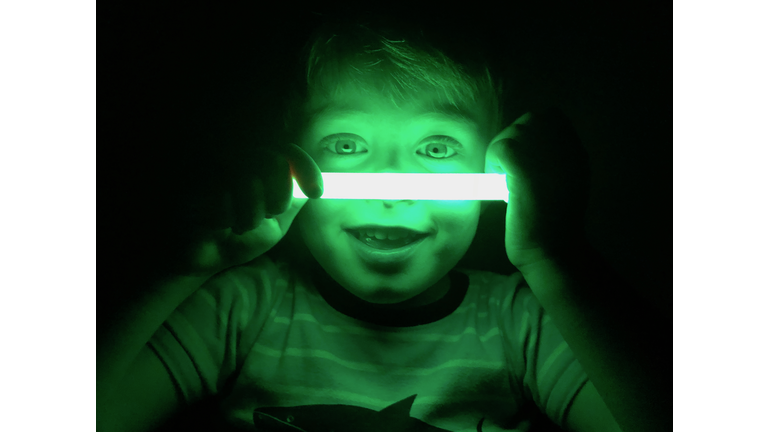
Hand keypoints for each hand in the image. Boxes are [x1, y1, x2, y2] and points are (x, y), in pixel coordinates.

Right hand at [172, 143, 323, 277]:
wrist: (202, 257)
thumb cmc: (239, 237)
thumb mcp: (276, 223)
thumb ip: (293, 201)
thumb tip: (316, 184)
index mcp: (259, 165)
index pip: (288, 151)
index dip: (306, 168)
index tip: (316, 192)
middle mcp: (237, 158)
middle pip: (274, 162)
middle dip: (278, 199)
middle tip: (265, 217)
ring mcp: (212, 166)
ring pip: (249, 182)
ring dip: (249, 217)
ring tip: (236, 226)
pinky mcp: (192, 181)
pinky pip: (221, 196)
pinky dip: (223, 219)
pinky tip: (214, 225)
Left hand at [484, 108, 589, 270]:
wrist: (552, 252)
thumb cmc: (549, 225)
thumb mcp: (559, 182)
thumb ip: (548, 159)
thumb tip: (518, 144)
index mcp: (576, 152)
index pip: (549, 117)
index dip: (529, 133)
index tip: (522, 161)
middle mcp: (567, 149)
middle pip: (529, 121)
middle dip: (513, 142)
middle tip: (511, 172)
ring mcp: (548, 158)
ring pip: (511, 134)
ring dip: (502, 155)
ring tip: (507, 182)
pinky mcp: (526, 171)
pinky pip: (499, 149)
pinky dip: (493, 165)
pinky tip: (501, 186)